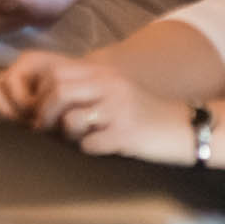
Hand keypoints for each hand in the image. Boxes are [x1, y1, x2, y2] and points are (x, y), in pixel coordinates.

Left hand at [0, 51, 191, 162]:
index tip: (40, 112)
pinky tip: (99, 149)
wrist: (185, 128)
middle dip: (44, 114)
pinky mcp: (128, 135)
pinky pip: (91, 144)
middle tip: (46, 130)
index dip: (39, 95)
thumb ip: (84, 91)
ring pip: (70, 118)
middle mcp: (110, 86)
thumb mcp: (114, 92)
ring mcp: (119, 110)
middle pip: (57, 92)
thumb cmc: (143, 115)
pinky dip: (88, 149)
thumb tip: (42, 104)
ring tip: (73, 140)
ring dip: (64, 134)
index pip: (55, 74)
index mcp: (103, 74)